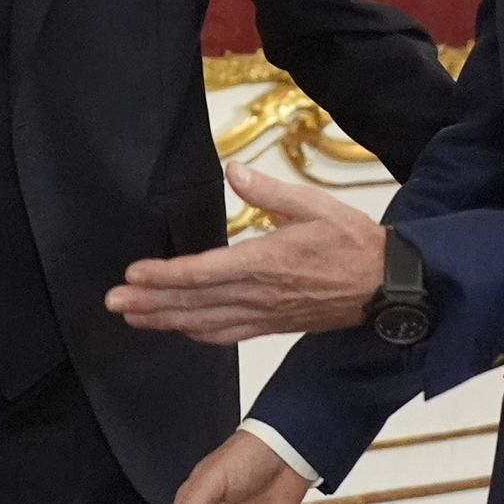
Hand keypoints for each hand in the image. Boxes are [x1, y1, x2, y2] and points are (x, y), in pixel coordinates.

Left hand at [104, 162, 385, 345]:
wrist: (389, 287)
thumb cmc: (354, 243)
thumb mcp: (314, 206)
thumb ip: (269, 191)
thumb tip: (233, 169)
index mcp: (266, 263)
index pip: (203, 273)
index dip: (165, 276)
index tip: (134, 273)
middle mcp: (260, 294)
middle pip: (194, 302)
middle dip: (150, 302)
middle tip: (114, 301)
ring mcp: (266, 314)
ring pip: (205, 322)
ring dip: (166, 320)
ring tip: (132, 316)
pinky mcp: (274, 325)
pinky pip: (228, 334)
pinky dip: (198, 333)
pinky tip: (180, 329)